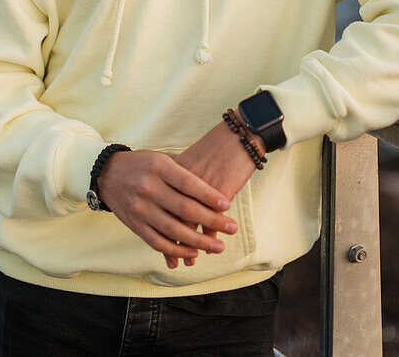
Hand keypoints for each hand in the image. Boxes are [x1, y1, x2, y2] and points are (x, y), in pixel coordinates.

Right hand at [97, 149, 237, 269]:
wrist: (106, 174)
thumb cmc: (142, 164)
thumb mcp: (161, 158)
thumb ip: (184, 170)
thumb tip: (213, 184)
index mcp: (159, 167)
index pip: (189, 184)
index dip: (209, 196)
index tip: (227, 205)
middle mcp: (149, 188)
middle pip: (185, 209)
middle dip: (212, 221)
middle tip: (232, 228)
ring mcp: (140, 208)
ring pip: (174, 230)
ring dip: (198, 242)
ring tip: (218, 246)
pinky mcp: (134, 224)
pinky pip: (158, 242)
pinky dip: (176, 251)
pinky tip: (193, 253)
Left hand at [172, 120, 263, 269]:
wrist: (238, 135)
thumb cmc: (215, 148)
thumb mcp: (191, 161)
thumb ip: (178, 180)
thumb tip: (171, 201)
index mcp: (169, 172)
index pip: (160, 206)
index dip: (162, 230)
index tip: (164, 249)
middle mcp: (178, 182)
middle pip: (171, 218)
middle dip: (174, 244)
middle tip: (177, 262)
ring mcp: (197, 189)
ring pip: (189, 224)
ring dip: (192, 245)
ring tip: (193, 260)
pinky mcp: (216, 193)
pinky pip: (208, 222)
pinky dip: (208, 237)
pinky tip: (209, 247)